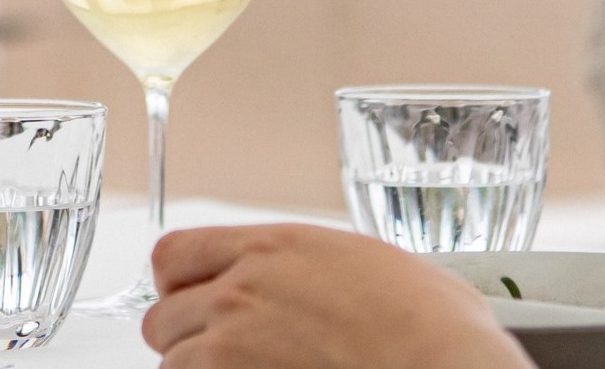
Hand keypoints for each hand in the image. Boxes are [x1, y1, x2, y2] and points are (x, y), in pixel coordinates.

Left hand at [143, 223, 534, 368]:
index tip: (190, 299)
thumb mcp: (372, 263)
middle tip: (217, 350)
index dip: (177, 283)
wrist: (443, 361)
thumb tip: (343, 279)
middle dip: (183, 336)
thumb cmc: (432, 323)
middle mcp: (240, 288)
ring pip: (171, 360)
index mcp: (273, 247)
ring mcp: (231, 340)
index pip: (176, 254)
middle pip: (161, 315)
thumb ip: (326, 267)